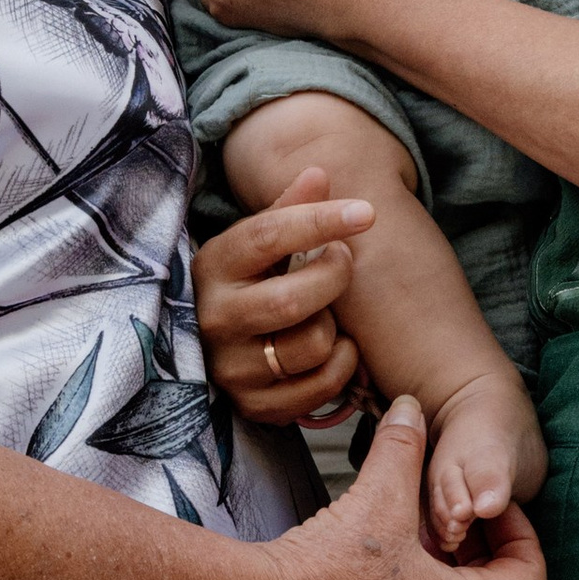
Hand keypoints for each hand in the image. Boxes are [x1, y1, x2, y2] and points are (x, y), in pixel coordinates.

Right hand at [196, 166, 372, 422]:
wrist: (211, 345)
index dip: (321, 221)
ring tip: (326, 314)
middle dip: (334, 277)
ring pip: (311, 346)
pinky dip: (342, 366)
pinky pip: (320, 388)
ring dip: (336, 327)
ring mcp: (231, 367)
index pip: (268, 236)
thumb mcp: (259, 242)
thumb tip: (319, 174)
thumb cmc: (250, 280)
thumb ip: (289, 208)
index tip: (366, 213)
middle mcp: (215, 318)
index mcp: (214, 265)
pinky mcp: (253, 405)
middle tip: (343, 262)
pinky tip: (333, 348)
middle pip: (292, 300)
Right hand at [258, 395, 543, 579]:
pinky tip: (385, 578)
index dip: (518, 535)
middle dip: (486, 560)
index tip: (487, 510)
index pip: (528, 579)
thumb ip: (403, 448)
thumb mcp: (378, 496)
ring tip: (420, 546)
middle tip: (459, 525)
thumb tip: (411, 409)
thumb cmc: (325, 568)